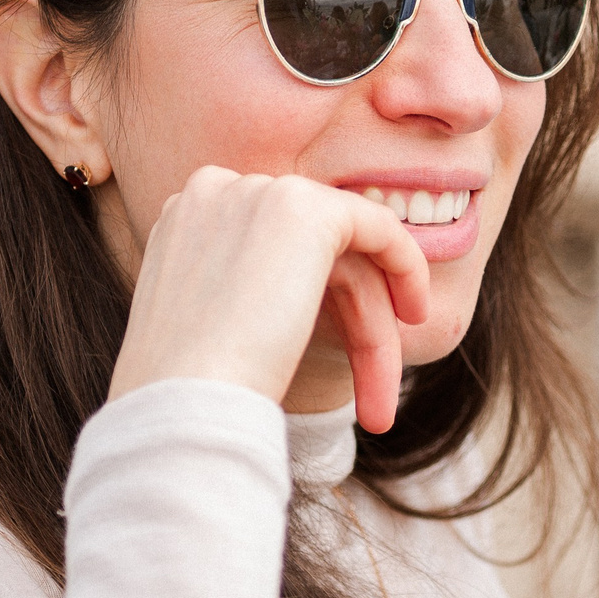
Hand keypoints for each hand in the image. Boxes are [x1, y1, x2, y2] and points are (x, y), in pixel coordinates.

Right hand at [109, 168, 430, 432]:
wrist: (182, 403)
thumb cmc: (188, 392)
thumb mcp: (204, 330)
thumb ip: (241, 296)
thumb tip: (288, 302)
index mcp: (185, 219)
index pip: (270, 252)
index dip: (312, 307)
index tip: (328, 366)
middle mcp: (215, 191)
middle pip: (311, 256)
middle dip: (348, 326)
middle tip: (368, 402)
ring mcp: (256, 193)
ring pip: (344, 257)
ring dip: (372, 331)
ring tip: (380, 406)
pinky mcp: (304, 209)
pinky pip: (378, 227)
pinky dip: (405, 268)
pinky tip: (415, 317)